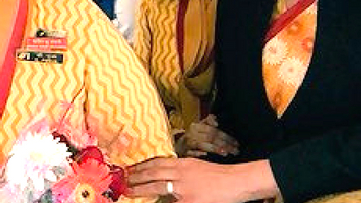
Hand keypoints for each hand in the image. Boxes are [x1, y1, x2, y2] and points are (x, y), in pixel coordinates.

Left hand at [128, 157, 274, 202]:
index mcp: (183, 163)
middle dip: (136, 176)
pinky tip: (150, 202)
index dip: (142, 165)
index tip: (130, 168)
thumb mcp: (197, 167)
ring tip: (129, 191)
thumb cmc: (220, 176)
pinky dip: (161, 202)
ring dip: (141, 189)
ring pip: (157, 187)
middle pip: (153, 173)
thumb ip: (181, 170)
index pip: (157, 163)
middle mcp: (181, 173)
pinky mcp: (189, 202)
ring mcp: (184, 189)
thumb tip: (165, 175)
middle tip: (123, 179)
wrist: (236, 182)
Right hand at [178, 115, 238, 156]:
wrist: (178, 146)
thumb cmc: (193, 137)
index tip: (236, 143)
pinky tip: (206, 155)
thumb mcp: (200, 127)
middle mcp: (192, 134)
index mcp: (196, 126)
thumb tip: (215, 119)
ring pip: (202, 145)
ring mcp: (188, 143)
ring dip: (214, 148)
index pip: (213, 130)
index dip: (225, 136)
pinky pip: (191, 152)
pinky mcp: (184, 153)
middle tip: (235, 150)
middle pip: (210, 137)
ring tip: (225, 153)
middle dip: (224, 144)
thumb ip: (208, 122)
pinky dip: (198, 154)